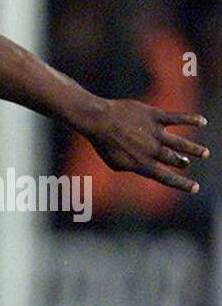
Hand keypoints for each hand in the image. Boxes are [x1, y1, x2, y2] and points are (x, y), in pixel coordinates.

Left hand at [79, 99, 207, 193]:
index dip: (182, 183)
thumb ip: (134, 167)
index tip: (195, 188)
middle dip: (183, 163)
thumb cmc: (104, 144)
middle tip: (187, 163)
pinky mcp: (155, 117)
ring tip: (205, 153)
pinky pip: (177, 118)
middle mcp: (151, 150)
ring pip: (180, 143)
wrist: (99, 120)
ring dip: (194, 149)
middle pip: (174, 160)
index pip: (166, 177)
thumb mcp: (116, 163)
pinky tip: (202, 121)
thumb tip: (149, 168)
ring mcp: (155, 133)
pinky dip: (191, 120)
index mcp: (142, 164)